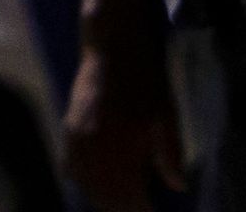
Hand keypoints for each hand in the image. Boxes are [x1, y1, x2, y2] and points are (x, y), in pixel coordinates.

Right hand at [67, 28, 189, 209]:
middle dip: (121, 207)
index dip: (141, 208)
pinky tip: (94, 181)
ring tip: (119, 201)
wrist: (113, 50)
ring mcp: (76, 138)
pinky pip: (69, 165)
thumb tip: (177, 186)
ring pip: (84, 183)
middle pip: (104, 195)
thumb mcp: (166, 117)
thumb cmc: (145, 82)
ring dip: (101, 196)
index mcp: (119, 146)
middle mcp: (93, 146)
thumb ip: (170, 154)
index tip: (152, 209)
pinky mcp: (68, 128)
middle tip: (138, 205)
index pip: (128, 196)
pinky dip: (81, 179)